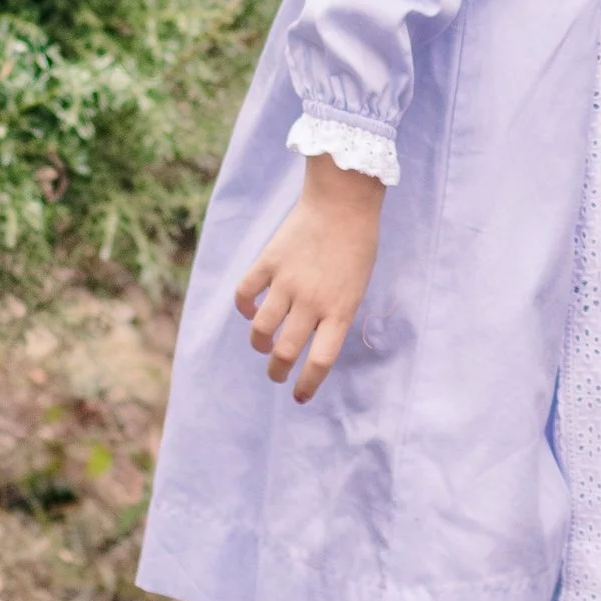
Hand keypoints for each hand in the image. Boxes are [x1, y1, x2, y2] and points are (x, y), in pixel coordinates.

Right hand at [236, 154, 383, 401]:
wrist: (343, 203)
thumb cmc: (357, 246)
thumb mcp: (357, 287)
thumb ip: (334, 314)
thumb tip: (310, 339)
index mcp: (340, 310)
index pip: (320, 361)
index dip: (307, 385)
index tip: (299, 397)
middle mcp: (312, 301)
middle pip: (285, 352)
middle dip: (277, 371)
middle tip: (276, 374)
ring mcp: (287, 282)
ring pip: (260, 330)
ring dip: (259, 344)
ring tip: (262, 345)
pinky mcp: (269, 262)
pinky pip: (245, 295)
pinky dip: (243, 308)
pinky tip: (250, 310)